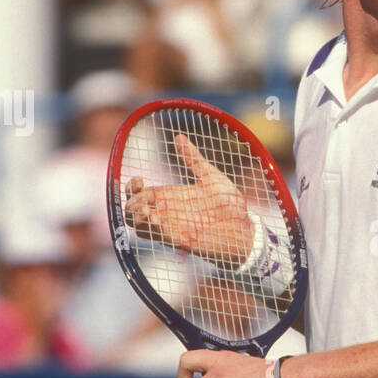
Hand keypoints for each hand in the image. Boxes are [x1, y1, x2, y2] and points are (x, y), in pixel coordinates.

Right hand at [125, 134, 253, 267]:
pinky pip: (160, 237)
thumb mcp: (210, 176)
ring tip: (146, 210)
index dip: (132, 188)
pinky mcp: (181, 241)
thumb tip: (178, 136)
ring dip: (137, 218)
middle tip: (142, 197)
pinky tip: (155, 218)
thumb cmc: (229, 203)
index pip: (140, 194)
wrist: (246, 226)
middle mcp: (167, 213)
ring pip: (140, 227)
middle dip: (131, 203)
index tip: (139, 179)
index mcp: (170, 197)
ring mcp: (172, 228)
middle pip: (133, 212)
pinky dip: (153, 228)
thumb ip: (193, 159)